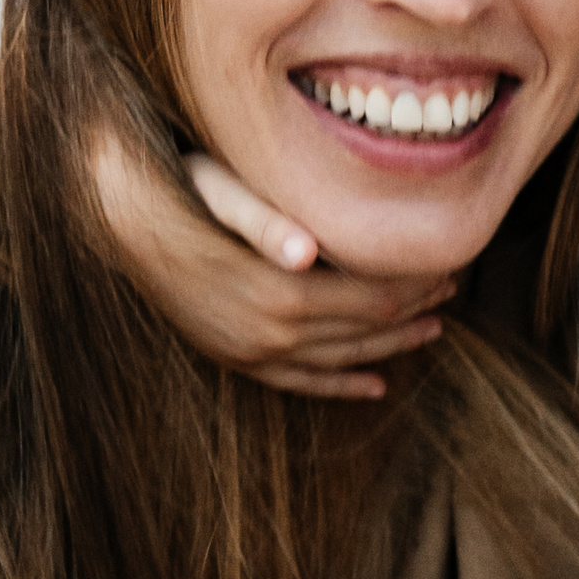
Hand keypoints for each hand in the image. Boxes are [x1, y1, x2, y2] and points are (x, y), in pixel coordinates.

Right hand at [93, 136, 451, 398]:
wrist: (124, 226)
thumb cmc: (181, 192)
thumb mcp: (222, 191)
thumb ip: (265, 221)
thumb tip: (306, 252)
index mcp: (276, 293)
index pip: (370, 296)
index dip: (414, 284)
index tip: (450, 263)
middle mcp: (267, 333)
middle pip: (364, 328)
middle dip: (414, 308)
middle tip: (454, 286)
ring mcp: (251, 352)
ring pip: (340, 359)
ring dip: (391, 346)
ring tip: (434, 329)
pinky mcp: (237, 359)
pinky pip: (300, 383)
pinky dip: (342, 385)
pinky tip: (376, 386)